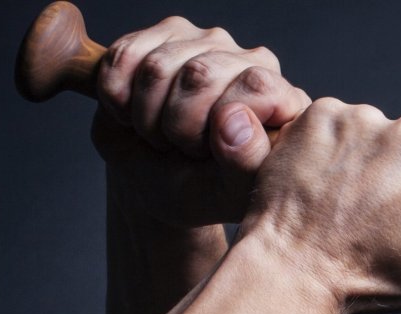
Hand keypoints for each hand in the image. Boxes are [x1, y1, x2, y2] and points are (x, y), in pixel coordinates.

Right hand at [91, 16, 310, 227]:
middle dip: (177, 124)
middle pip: (200, 74)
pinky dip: (117, 96)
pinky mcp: (165, 34)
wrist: (153, 177)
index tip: (207, 152)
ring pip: (158, 66)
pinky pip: (126, 55)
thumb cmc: (200, 187)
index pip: (256, 85)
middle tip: (179, 148)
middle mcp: (252, 62)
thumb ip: (247, 163)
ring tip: (159, 135)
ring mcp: (209, 42)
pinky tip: (133, 113)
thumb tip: (236, 122)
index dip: (218, 122)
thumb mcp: (229, 192)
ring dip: (145, 115)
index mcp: (283, 100)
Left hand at [238, 99, 400, 313]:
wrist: (298, 270)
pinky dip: (324, 144)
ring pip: (369, 132)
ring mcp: (364, 119)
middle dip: (394, 172)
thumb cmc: (367, 282)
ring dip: (359, 157)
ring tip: (339, 197)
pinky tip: (318, 179)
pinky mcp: (321, 113)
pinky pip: (330, 123)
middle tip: (368, 209)